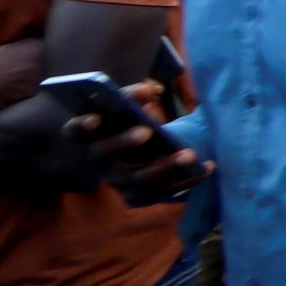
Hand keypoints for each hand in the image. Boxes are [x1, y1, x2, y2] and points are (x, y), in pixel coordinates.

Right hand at [67, 78, 211, 205]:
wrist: (119, 158)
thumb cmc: (121, 122)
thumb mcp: (119, 108)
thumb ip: (132, 98)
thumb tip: (153, 90)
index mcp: (86, 135)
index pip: (75, 129)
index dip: (81, 125)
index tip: (93, 119)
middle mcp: (97, 160)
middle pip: (106, 153)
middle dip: (124, 141)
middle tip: (147, 130)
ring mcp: (116, 181)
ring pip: (138, 178)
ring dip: (164, 166)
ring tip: (190, 154)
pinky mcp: (138, 196)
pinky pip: (162, 191)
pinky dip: (187, 180)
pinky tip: (209, 167)